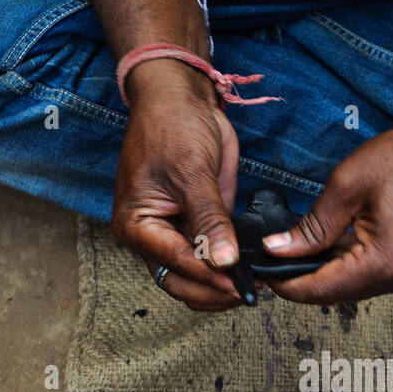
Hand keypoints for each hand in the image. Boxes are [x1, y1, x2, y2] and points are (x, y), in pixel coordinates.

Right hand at [111, 61, 242, 310]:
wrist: (180, 100)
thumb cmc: (172, 127)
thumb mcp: (192, 172)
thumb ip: (209, 220)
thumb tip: (224, 261)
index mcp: (137, 226)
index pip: (174, 264)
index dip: (208, 278)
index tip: (239, 285)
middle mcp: (152, 237)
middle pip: (182, 283)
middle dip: (215, 291)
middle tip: (251, 291)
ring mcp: (176, 235)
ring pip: (197, 279)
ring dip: (223, 286)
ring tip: (255, 284)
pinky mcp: (197, 229)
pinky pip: (211, 260)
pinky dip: (229, 269)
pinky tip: (252, 270)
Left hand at [261, 118, 392, 303]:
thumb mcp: (348, 186)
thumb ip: (311, 226)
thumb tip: (280, 250)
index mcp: (385, 264)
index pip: (322, 289)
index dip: (286, 284)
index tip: (261, 274)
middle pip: (336, 291)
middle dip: (302, 276)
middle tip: (271, 257)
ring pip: (351, 283)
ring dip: (323, 267)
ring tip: (296, 246)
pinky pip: (368, 272)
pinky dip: (345, 260)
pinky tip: (328, 241)